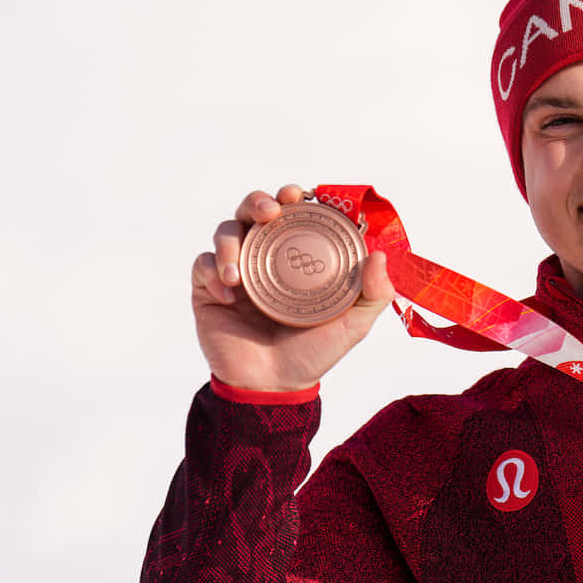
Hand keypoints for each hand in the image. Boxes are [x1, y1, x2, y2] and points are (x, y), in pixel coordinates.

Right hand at [191, 184, 396, 390]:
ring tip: (239, 273)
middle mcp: (265, 258)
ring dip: (229, 241)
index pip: (293, 214)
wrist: (272, 388)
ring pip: (226, 231)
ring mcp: (236, 272)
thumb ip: (373, 294)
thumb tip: (380, 256)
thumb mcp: (352, 325)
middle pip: (254, 210)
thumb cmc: (313, 354)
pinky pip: (202, 265)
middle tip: (270, 212)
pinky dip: (213, 272)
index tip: (299, 194)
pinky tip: (229, 294)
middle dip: (258, 201)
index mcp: (296, 258)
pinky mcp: (208, 290)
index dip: (294, 197)